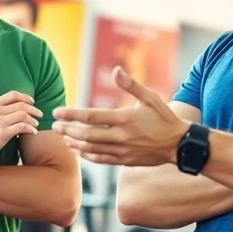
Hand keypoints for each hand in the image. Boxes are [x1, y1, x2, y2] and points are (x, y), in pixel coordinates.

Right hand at [0, 76, 41, 160]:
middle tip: (39, 114)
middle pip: (21, 105)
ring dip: (32, 120)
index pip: (13, 95)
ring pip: (23, 116)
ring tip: (36, 124)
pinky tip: (32, 132)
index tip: (32, 102)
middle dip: (33, 109)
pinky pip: (21, 128)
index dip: (26, 97)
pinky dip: (29, 129)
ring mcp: (0, 122)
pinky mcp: (2, 134)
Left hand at [52, 67, 186, 165]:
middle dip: (68, 130)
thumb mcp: (150, 97)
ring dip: (74, 143)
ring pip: (92, 148)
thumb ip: (131, 85)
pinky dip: (86, 155)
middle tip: (54, 127)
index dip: (72, 114)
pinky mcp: (124, 161)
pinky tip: (78, 150)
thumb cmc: (164, 117)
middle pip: (87, 134)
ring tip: (62, 138)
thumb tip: (115, 69)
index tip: (57, 112)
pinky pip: (100, 159)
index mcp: (125, 119)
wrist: (178, 145)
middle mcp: (121, 136)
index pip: (92, 117)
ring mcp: (122, 150)